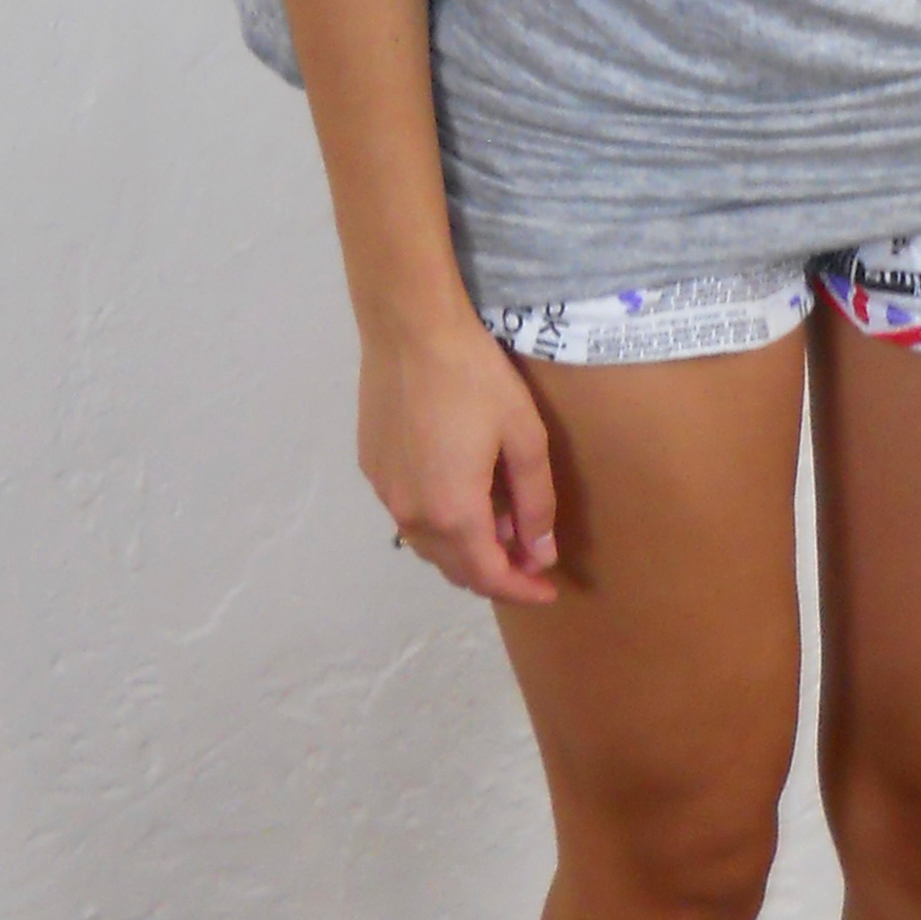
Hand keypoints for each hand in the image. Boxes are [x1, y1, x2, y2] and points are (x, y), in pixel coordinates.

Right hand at [360, 309, 564, 604]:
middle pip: (456, 568)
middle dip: (496, 573)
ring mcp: (386, 493)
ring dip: (466, 550)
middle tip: (530, 559)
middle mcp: (412, 515)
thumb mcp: (524, 438)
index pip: (490, 576)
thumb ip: (534, 503)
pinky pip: (410, 515)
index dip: (522, 589)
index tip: (548, 589)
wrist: (410, 330)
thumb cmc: (476, 378)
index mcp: (454, 513)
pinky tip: (461, 495)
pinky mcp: (372, 469)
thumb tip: (540, 553)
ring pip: (429, 546)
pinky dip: (440, 523)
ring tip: (500, 527)